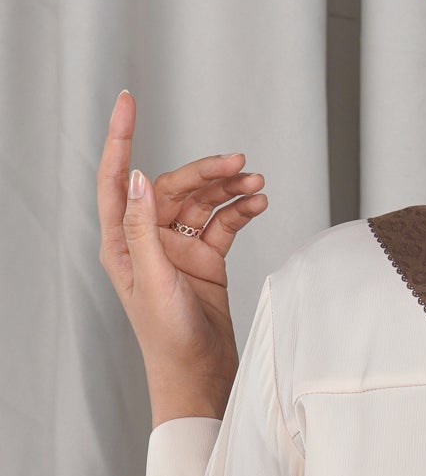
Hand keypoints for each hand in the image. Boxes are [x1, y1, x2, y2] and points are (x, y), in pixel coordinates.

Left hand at [97, 89, 268, 392]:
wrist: (200, 374)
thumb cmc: (167, 338)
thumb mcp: (152, 280)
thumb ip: (143, 228)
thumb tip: (140, 177)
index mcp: (121, 242)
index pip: (117, 178)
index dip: (120, 138)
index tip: (128, 101)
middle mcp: (148, 240)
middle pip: (173, 185)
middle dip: (205, 170)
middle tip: (239, 163)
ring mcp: (178, 247)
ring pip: (202, 200)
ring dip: (229, 188)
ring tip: (257, 183)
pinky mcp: (206, 259)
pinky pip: (223, 221)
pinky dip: (241, 209)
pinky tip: (258, 203)